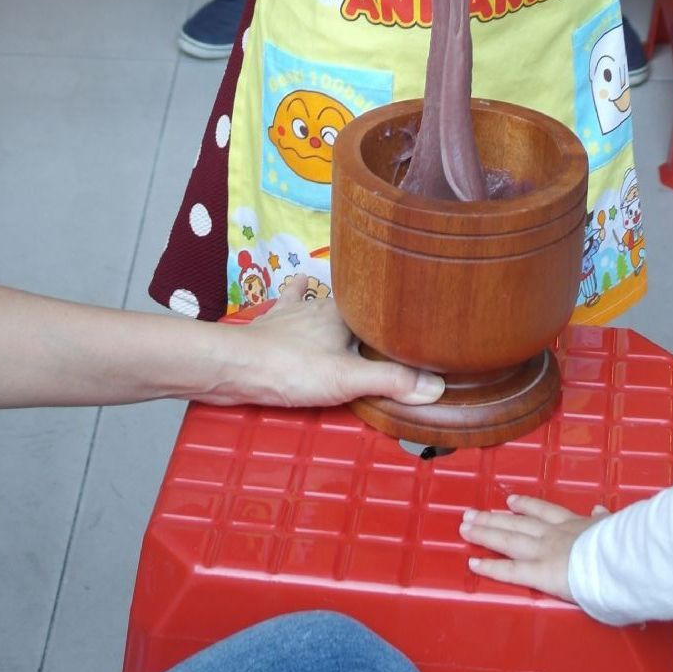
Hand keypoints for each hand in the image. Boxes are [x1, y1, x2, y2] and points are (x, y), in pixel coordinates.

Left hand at [202, 277, 444, 411]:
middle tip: (381, 312)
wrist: (235, 366)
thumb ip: (391, 381)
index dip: (390, 310)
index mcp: (344, 312)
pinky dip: (296, 295)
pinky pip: (288, 304)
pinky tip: (299, 285)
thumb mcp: (348, 379)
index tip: (408, 315)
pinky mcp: (271, 324)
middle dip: (363, 307)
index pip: (376, 303)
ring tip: (349, 297)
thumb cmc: (292, 368)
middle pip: (349, 304)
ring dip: (331, 300)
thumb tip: (436, 386)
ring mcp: (293, 312)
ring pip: (319, 300)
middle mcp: (320, 305)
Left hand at [460, 494, 607, 601]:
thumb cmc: (618, 544)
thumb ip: (602, 520)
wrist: (617, 557)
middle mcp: (552, 534)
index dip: (525, 506)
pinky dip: (491, 566)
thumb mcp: (611, 525)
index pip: (543, 512)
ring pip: (507, 540)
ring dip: (485, 532)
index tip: (509, 502)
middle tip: (471, 513)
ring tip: (465, 527)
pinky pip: (510, 570)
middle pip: (516, 524)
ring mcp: (542, 551)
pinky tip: (473, 562)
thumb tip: (601, 509)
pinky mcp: (539, 573)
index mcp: (571, 524)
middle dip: (493, 518)